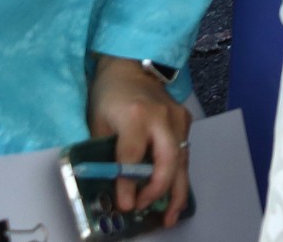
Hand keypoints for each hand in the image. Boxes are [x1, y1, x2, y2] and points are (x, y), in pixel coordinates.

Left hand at [86, 55, 191, 224]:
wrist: (131, 66)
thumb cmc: (109, 95)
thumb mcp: (97, 123)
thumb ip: (105, 152)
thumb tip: (108, 185)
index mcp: (136, 116)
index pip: (133, 156)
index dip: (128, 184)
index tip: (126, 205)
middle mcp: (162, 117)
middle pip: (168, 160)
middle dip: (160, 190)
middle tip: (152, 212)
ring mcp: (178, 118)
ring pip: (182, 160)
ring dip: (178, 190)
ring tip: (172, 215)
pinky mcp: (185, 121)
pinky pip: (183, 153)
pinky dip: (179, 175)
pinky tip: (173, 193)